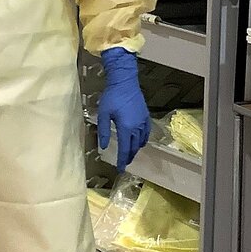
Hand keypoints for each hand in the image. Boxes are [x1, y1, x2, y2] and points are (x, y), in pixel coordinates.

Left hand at [97, 47, 150, 170]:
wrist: (125, 81)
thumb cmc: (112, 97)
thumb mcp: (103, 114)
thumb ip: (103, 131)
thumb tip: (103, 146)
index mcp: (126, 128)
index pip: (124, 149)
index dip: (122, 161)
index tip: (120, 170)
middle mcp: (136, 127)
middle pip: (133, 148)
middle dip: (128, 157)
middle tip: (124, 163)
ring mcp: (142, 122)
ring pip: (141, 141)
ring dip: (135, 149)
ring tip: (130, 153)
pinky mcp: (146, 116)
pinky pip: (146, 132)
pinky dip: (143, 140)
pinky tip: (139, 141)